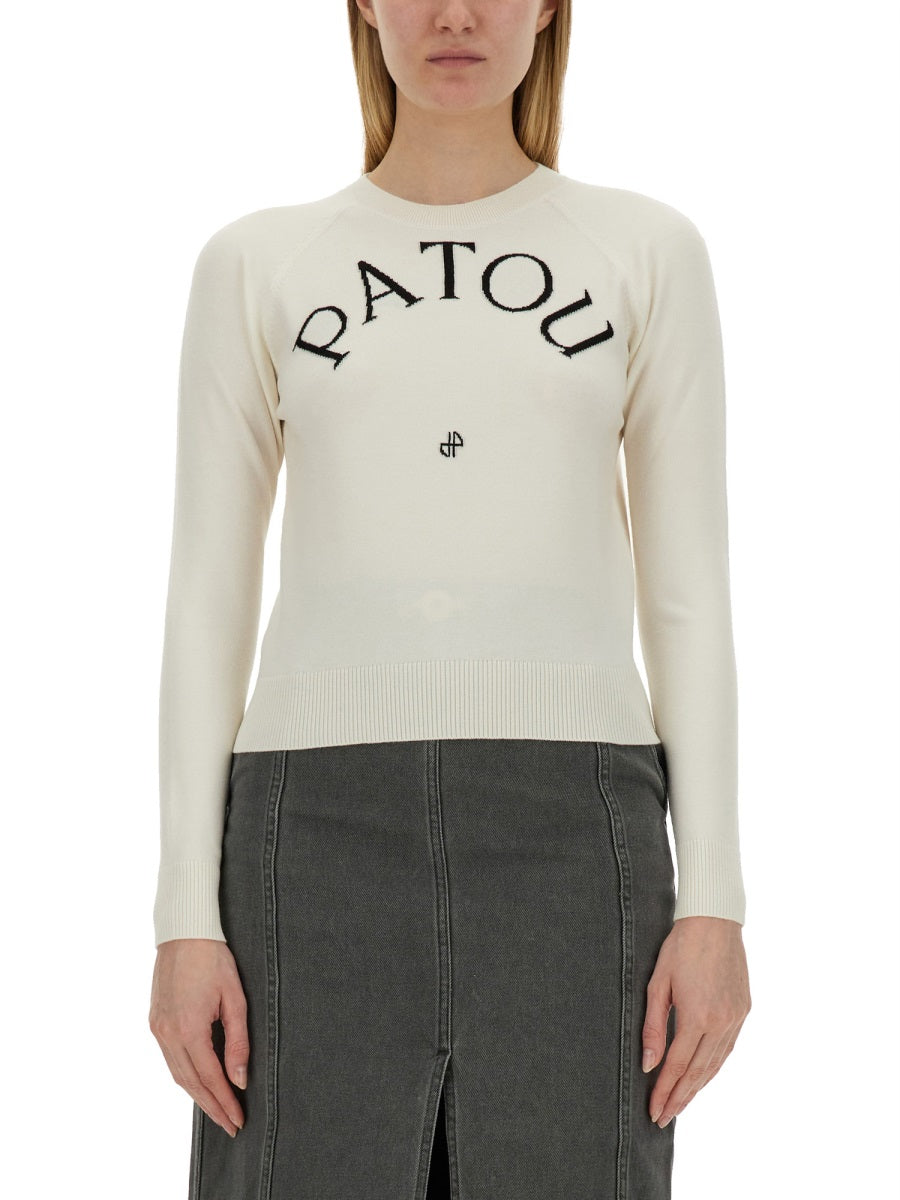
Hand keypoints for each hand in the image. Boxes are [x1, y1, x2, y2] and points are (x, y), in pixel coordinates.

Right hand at [149, 938, 249, 1136]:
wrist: (184, 933)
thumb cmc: (214, 960)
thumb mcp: (235, 998)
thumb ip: (238, 1042)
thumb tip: (240, 1080)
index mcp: (189, 1029)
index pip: (210, 1078)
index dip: (225, 1102)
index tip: (238, 1120)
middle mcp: (168, 1034)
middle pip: (191, 1083)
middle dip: (212, 1107)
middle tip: (230, 1126)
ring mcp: (158, 1029)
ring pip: (177, 1074)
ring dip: (197, 1095)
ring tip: (217, 1110)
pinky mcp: (155, 1022)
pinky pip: (170, 1059)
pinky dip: (185, 1076)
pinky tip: (199, 1083)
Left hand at [642, 915, 750, 1127]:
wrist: (714, 921)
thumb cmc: (680, 948)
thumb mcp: (658, 984)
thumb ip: (653, 1026)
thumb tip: (649, 1063)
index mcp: (698, 1017)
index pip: (678, 1066)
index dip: (664, 1091)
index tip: (654, 1111)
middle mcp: (721, 1023)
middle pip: (698, 1073)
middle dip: (679, 1098)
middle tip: (664, 1118)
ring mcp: (736, 1018)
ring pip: (716, 1065)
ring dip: (697, 1088)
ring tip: (680, 1104)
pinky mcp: (743, 1011)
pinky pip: (727, 1049)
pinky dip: (713, 1068)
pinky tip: (702, 1077)